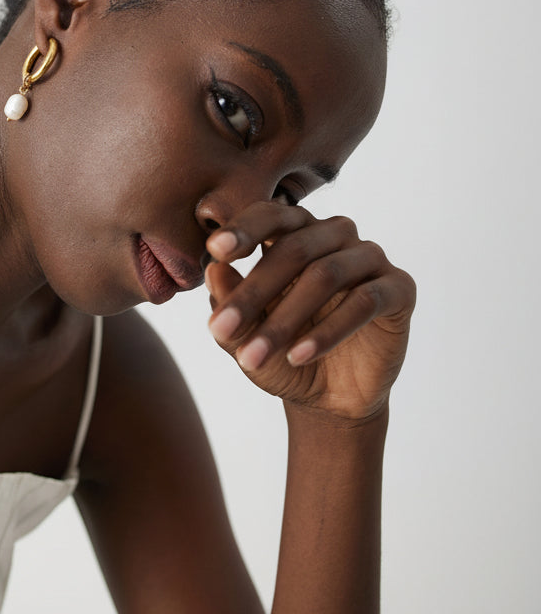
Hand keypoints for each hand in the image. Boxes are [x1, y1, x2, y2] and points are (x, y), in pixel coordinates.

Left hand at [205, 203, 415, 423]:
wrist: (329, 399)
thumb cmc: (281, 353)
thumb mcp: (246, 334)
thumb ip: (230, 302)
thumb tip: (214, 270)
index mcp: (296, 232)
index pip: (271, 215)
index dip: (244, 228)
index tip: (214, 250)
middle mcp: (335, 235)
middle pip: (294, 250)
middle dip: (253, 293)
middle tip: (221, 329)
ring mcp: (370, 258)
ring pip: (326, 275)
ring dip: (285, 320)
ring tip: (253, 357)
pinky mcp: (399, 288)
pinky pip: (364, 301)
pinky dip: (328, 331)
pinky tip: (299, 356)